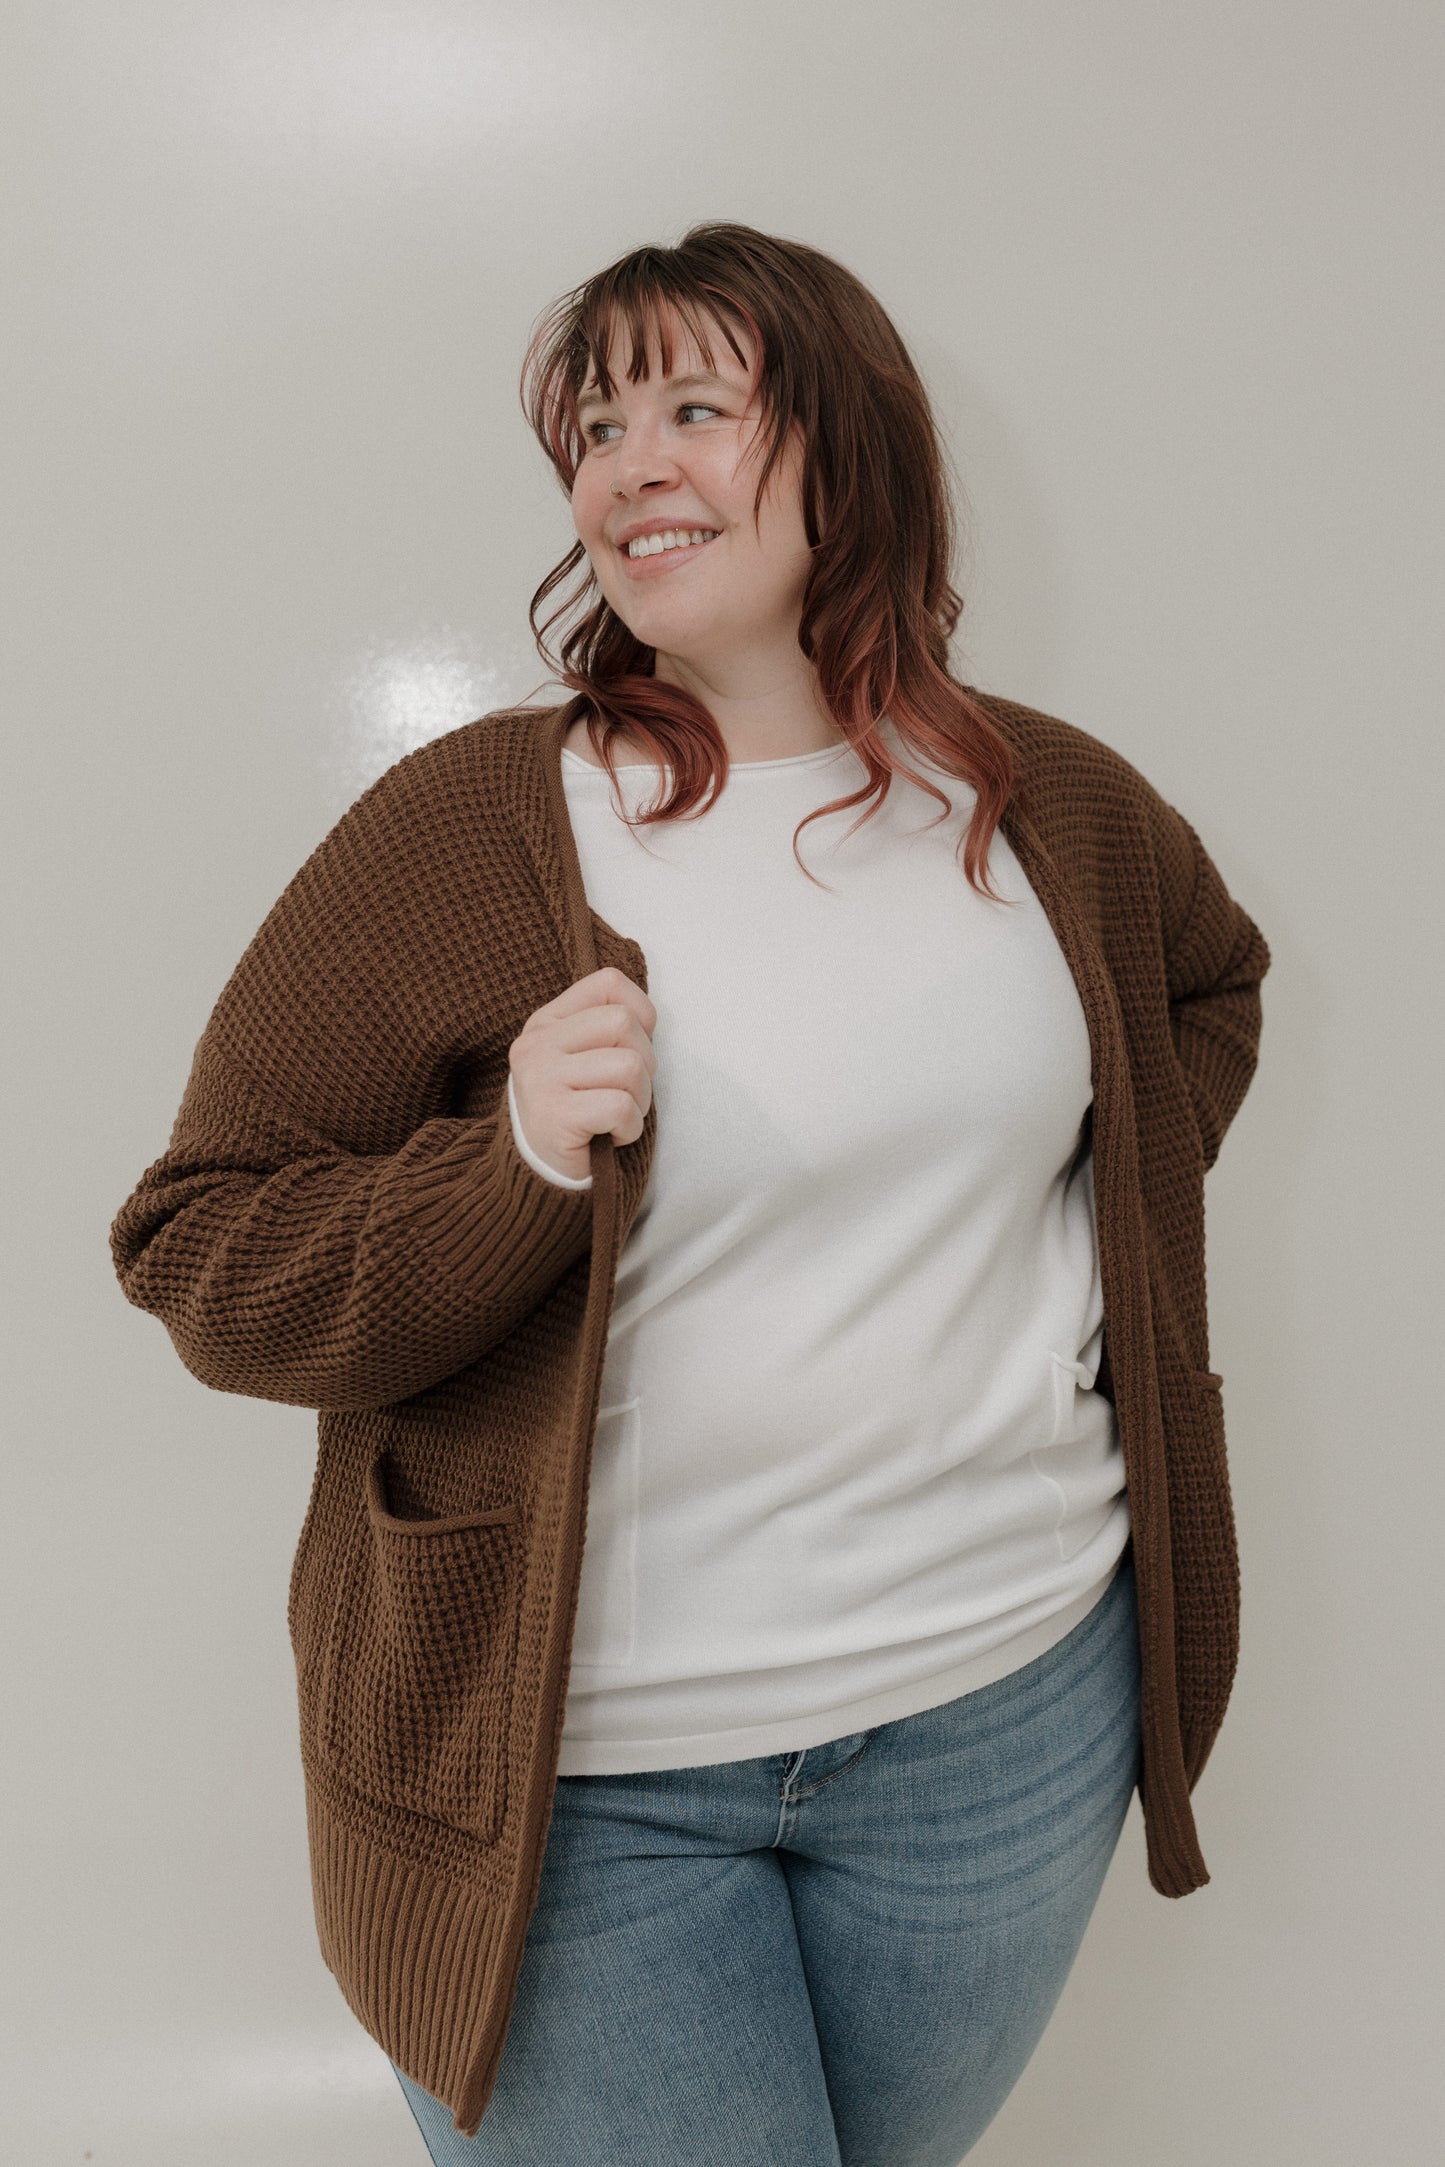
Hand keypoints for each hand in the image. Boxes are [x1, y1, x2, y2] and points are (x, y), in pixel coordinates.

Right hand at [508, 966, 657, 1181]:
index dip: (641, 1013)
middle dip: (644, 1064)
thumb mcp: (580, 1058)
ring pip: (630, 1067)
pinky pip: (621, 1107)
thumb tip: (647, 1016)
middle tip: (625, 1093)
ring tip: (615, 1117)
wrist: (538, 1174)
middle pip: (624, 1024)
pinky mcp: (554, 1115)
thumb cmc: (575, 1112)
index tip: (634, 1048)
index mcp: (547, 1022)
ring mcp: (542, 1078)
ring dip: (639, 1100)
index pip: (609, 984)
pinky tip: (609, 1136)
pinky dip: (629, 1128)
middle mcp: (538, 1044)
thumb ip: (605, 1029)